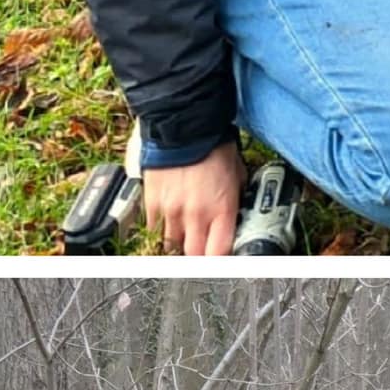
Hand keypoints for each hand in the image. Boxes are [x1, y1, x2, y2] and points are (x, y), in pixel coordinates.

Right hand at [142, 142, 244, 256]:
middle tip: (202, 251)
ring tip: (186, 234)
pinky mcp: (151, 203)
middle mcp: (195, 215)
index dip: (220, 261)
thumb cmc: (214, 147)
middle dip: (199, 256)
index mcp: (221, 209)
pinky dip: (161, 229)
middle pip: (194, 255)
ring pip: (172, 245)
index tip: (221, 260)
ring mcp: (171, 211)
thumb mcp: (237, 174)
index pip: (219, 253)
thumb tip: (236, 212)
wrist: (184, 128)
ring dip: (180, 242)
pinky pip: (154, 228)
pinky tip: (169, 221)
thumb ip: (235, 199)